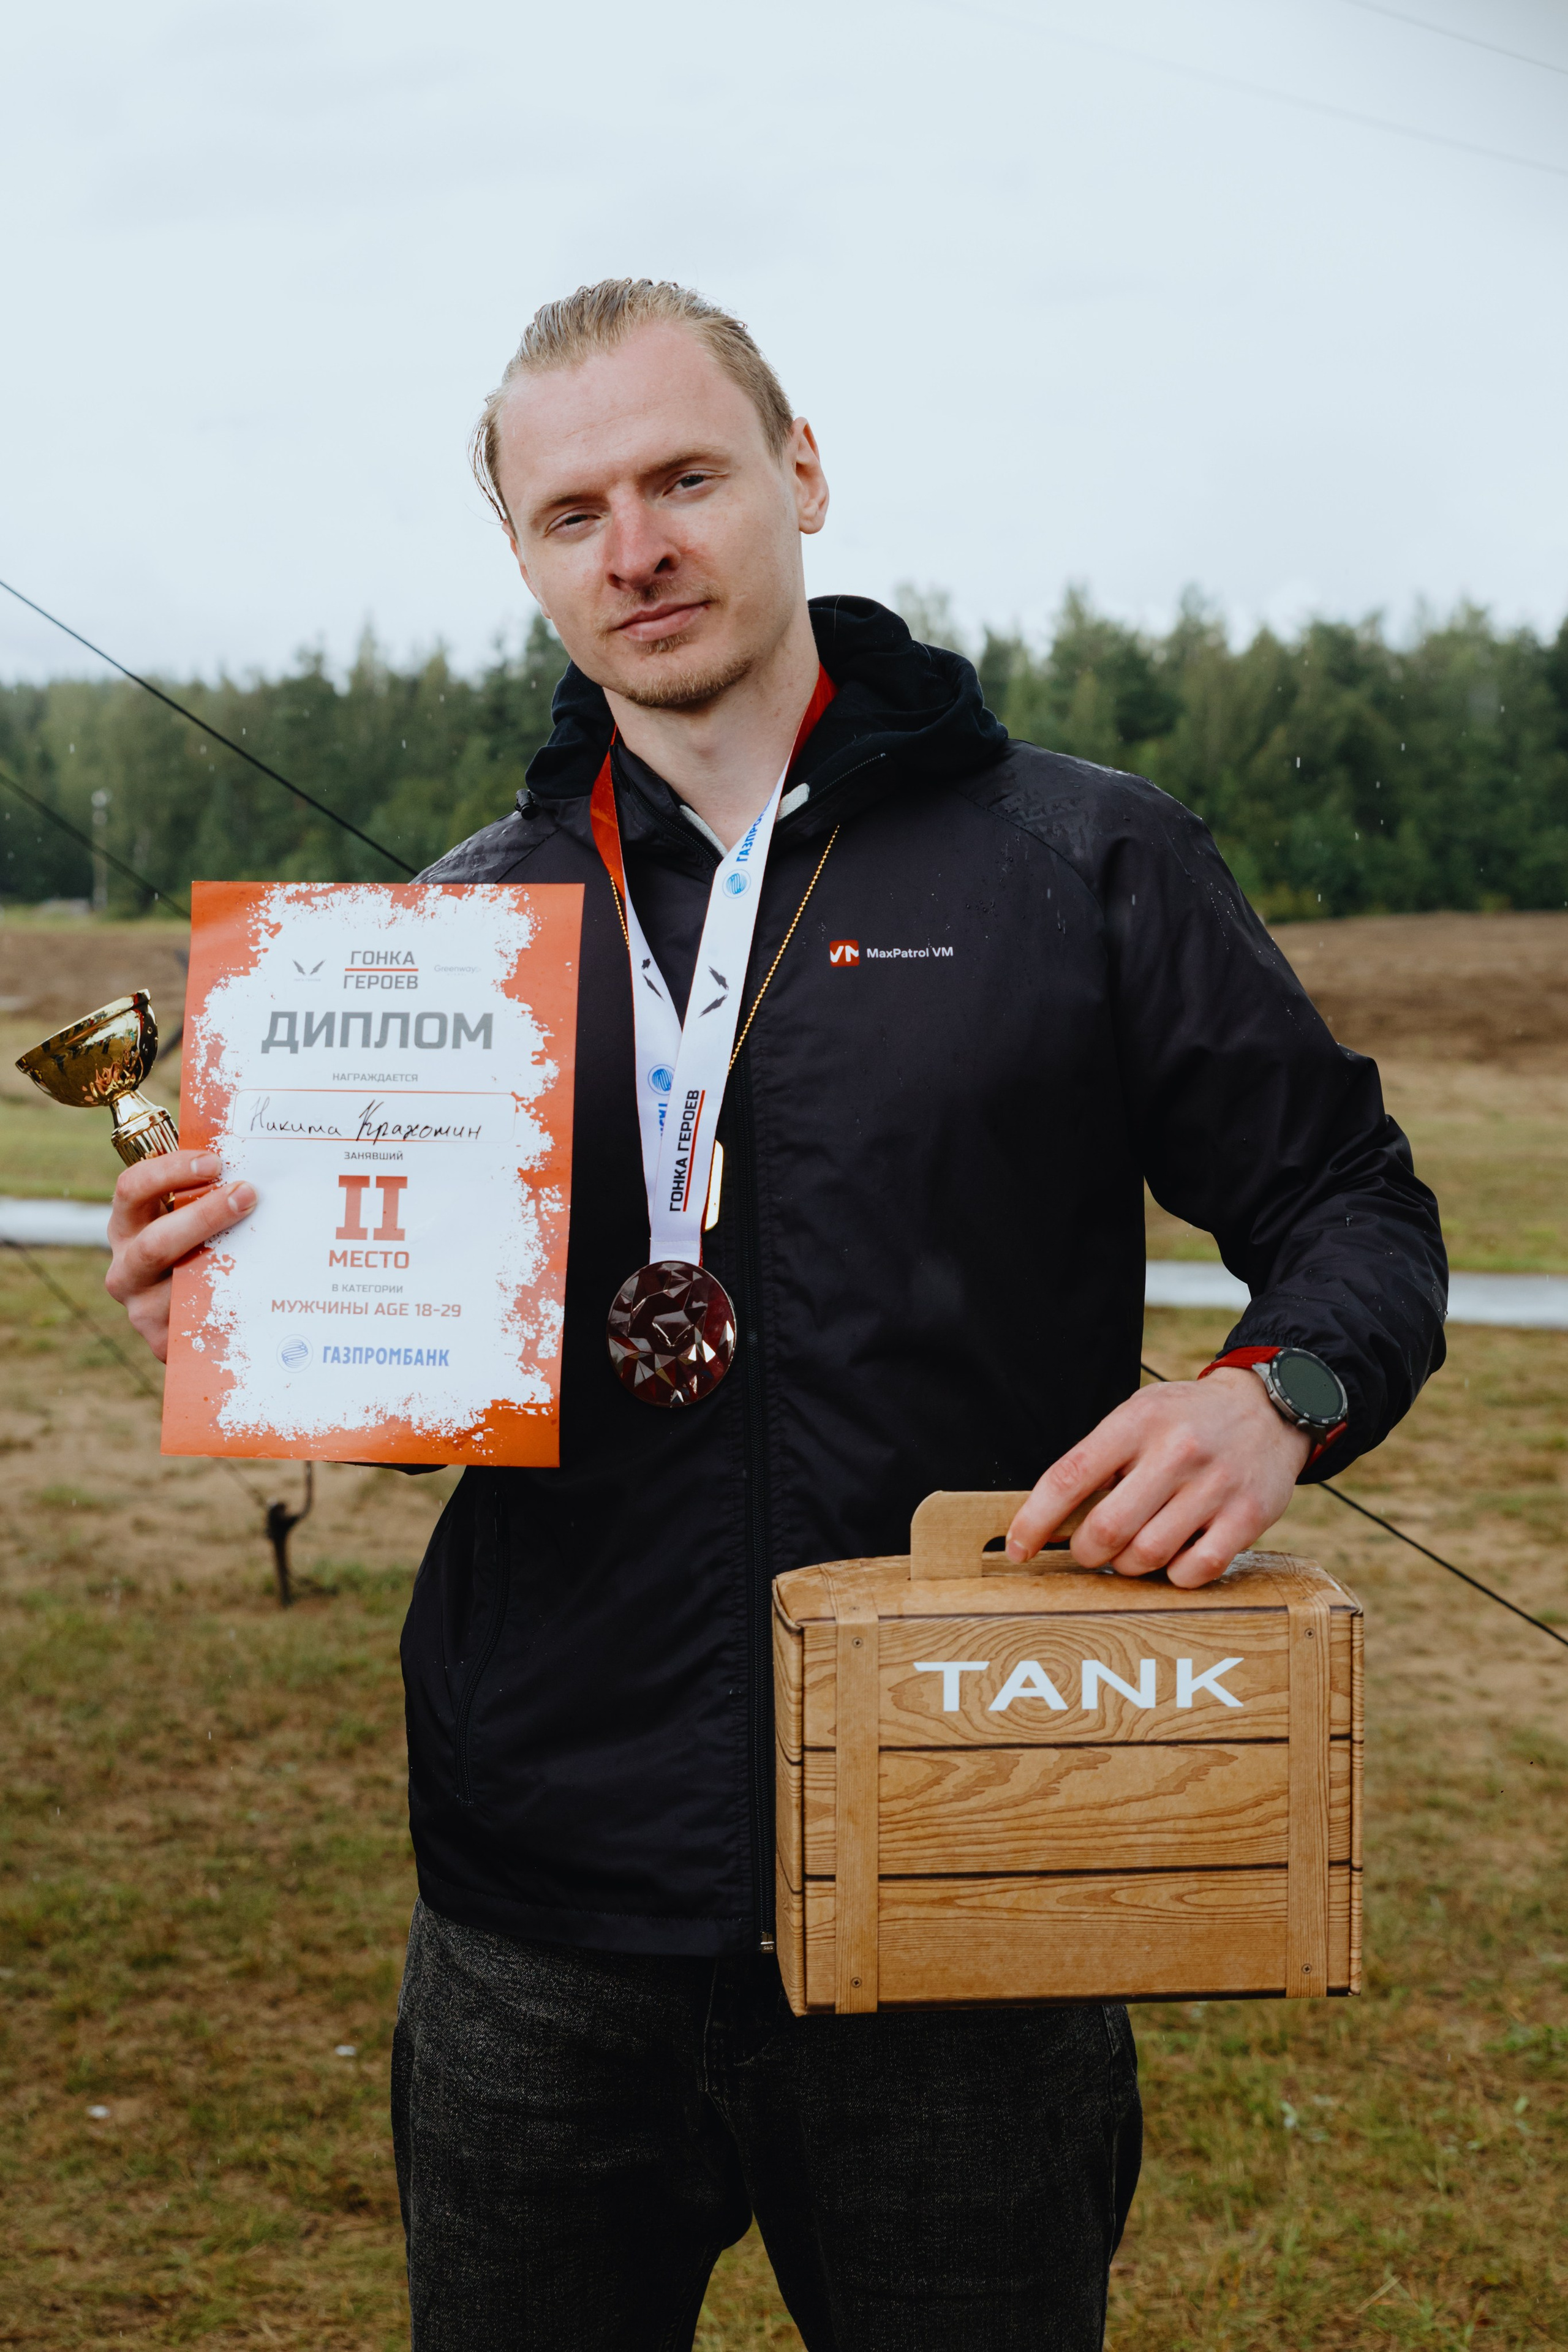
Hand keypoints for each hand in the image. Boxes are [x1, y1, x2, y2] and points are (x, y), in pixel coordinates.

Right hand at [104, 1151, 255, 1362]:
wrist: (196, 1316)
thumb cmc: (202, 1246)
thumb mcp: (192, 1215)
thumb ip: (207, 1188)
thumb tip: (256, 1155)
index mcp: (127, 1226)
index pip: (131, 1190)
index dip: (169, 1171)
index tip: (214, 1162)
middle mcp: (125, 1268)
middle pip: (155, 1243)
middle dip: (204, 1216)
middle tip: (247, 1195)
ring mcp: (141, 1308)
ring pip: (180, 1286)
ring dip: (224, 1263)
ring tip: (265, 1244)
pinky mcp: (163, 1342)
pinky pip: (200, 1320)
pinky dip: (232, 1302)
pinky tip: (264, 1287)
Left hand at [1006, 1369, 1311, 1588]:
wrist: (1268, 1409)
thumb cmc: (1187, 1419)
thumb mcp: (1138, 1415)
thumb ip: (1098, 1459)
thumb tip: (1048, 1518)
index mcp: (1136, 1422)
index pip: (1068, 1477)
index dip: (1034, 1520)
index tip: (1018, 1548)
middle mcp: (1176, 1451)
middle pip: (1106, 1529)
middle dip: (1084, 1551)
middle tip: (1088, 1549)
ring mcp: (1215, 1486)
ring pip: (1147, 1555)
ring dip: (1127, 1565)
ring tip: (1131, 1550)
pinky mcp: (1248, 1517)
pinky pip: (1194, 1571)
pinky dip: (1173, 1575)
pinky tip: (1174, 1556)